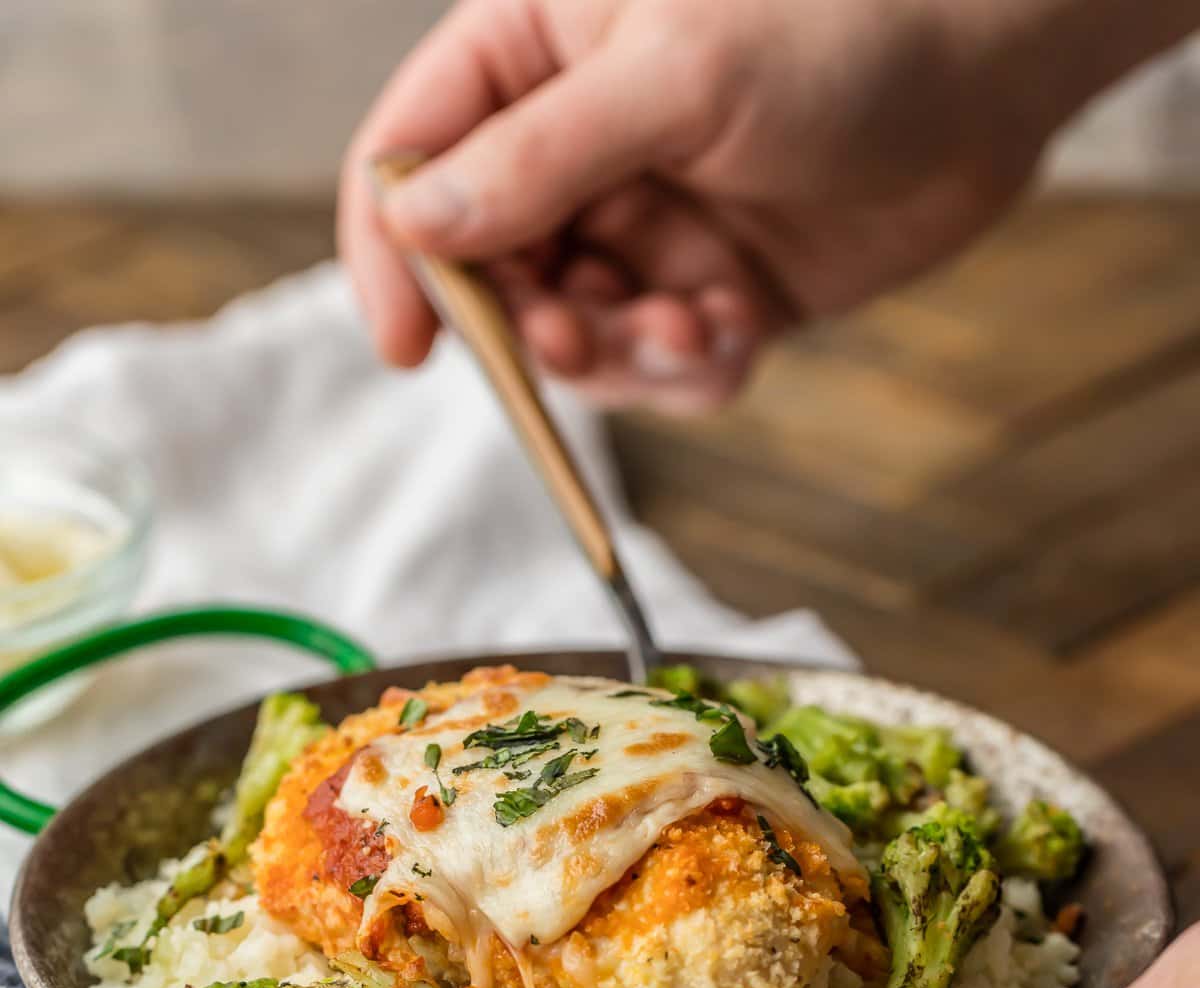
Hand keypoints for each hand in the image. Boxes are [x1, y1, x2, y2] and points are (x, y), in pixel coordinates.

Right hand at [339, 0, 1189, 410]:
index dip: (394, 252)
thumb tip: (416, 225)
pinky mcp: (705, 287)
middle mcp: (574, 145)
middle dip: (532, 321)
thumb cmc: (840, 28)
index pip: (413, 156)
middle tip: (575, 339)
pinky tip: (732, 332)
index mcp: (533, 52)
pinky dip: (686, 370)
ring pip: (575, 334)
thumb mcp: (674, 77)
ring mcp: (641, 222)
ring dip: (618, 356)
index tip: (407, 345)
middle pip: (489, 268)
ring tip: (687, 329)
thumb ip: (537, 156)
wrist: (990, 76)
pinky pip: (658, 365)